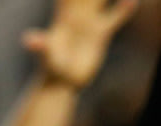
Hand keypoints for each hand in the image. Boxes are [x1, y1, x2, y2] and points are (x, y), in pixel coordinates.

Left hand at [22, 0, 137, 90]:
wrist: (62, 82)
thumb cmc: (51, 68)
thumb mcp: (46, 55)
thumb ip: (40, 45)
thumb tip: (28, 39)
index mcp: (63, 19)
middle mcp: (77, 19)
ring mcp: (89, 26)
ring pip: (101, 4)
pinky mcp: (100, 35)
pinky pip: (114, 18)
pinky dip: (123, 10)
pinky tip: (133, 1)